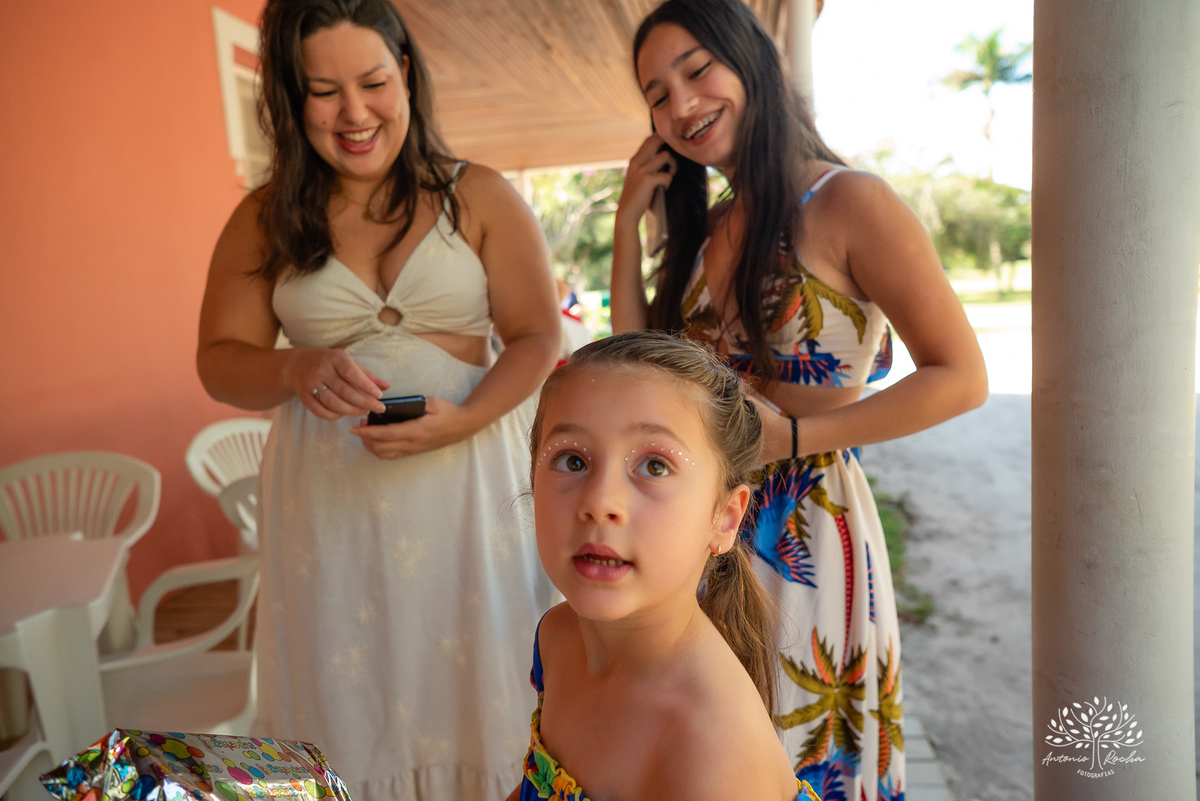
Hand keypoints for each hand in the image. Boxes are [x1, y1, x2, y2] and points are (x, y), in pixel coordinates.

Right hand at [284, 348, 388, 419]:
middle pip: (345, 391)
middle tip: (378, 408)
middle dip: (364, 402)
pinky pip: (320, 411)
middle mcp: (321, 370)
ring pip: (333, 403)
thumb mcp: (348, 362)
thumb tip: (387, 387)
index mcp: (335, 358)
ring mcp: (311, 384)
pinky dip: (334, 415)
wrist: (297, 364)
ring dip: (351, 411)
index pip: (351, 373)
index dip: (366, 386)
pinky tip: (344, 414)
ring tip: (364, 411)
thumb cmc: (329, 363)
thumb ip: (367, 375)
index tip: (380, 396)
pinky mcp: (304, 396)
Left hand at [349, 396, 477, 459]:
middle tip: (360, 425)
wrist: (463, 426)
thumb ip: (412, 404)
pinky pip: (392, 455)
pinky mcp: (414, 452)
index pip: (385, 434)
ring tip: (367, 433)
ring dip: (371, 446)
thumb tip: (391, 406)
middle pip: (380, 447)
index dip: (367, 432)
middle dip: (365, 438)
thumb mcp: (431, 402)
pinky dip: (380, 449)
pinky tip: (377, 440)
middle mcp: (413, 444)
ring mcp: (413, 450)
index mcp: (416, 431)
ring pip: (384, 454)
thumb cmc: (448, 412)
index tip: (354, 428)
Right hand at [616, 133, 676, 225]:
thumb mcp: (638, 177)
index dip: (662, 139)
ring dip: (673, 165)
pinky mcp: (648, 179)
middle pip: (657, 140)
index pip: (650, 139)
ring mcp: (642, 169)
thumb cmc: (636, 197)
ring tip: (670, 175)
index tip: (671, 148)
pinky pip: (667, 175)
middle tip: (674, 159)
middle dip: (670, 145)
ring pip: (666, 156)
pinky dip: (668, 182)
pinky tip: (663, 189)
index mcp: (635, 159)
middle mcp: (637, 161)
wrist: (627, 213)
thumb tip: (664, 157)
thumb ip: (646, 166)